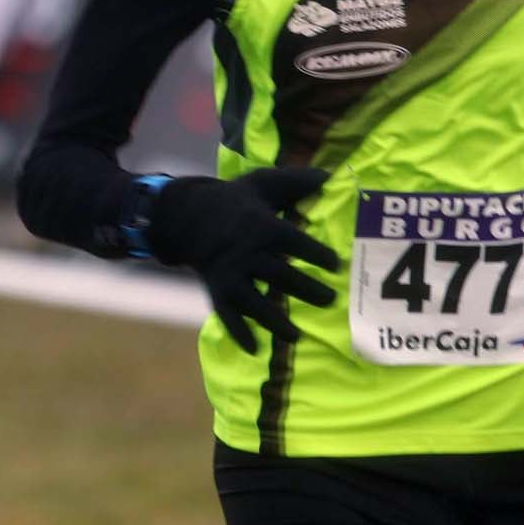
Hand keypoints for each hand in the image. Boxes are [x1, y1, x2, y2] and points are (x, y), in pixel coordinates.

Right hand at [148, 167, 337, 353]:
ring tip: (295, 336)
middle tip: (329, 300)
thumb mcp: (262, 184)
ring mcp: (230, 275)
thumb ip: (295, 181)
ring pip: (255, 301)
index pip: (293, 241)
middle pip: (280, 275)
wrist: (188, 216)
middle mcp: (247, 253)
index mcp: (261, 226)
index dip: (316, 254)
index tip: (335, 265)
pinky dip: (239, 333)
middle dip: (306, 289)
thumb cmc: (235, 201)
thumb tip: (329, 175)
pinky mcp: (217, 290)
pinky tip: (255, 349)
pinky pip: (227, 315)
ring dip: (275, 320)